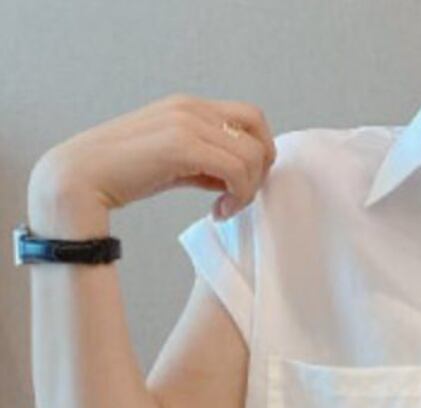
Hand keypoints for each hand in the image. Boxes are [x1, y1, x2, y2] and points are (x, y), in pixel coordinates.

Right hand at [28, 93, 276, 236]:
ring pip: (251, 156)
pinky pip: (235, 171)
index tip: (244, 183)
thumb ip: (207, 163)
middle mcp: (190, 107)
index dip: (260, 151)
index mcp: (189, 106)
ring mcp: (186, 123)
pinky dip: (237, 196)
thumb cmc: (126, 174)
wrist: (83, 176)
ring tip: (224, 208)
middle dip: (261, 170)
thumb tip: (238, 179)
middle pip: (258, 132)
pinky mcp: (182, 145)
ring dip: (247, 190)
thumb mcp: (176, 163)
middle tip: (241, 196)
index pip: (251, 117)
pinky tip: (218, 211)